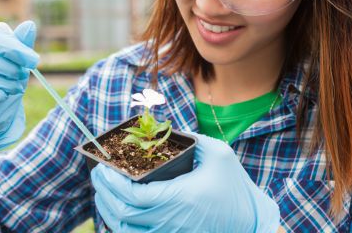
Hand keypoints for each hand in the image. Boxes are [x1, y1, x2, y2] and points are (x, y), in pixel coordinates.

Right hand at [0, 21, 38, 154]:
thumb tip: (29, 25)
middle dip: (11, 69)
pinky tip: (1, 96)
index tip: (34, 60)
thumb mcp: (16, 61)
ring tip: (14, 87)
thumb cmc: (4, 80)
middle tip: (23, 76)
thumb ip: (21, 44)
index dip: (14, 48)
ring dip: (7, 84)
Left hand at [90, 133, 279, 232]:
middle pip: (122, 215)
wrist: (252, 224)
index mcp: (179, 198)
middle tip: (98, 177)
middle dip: (104, 195)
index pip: (132, 195)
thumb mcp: (219, 155)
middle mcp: (170, 222)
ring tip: (104, 193)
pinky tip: (119, 212)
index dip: (111, 184)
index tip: (102, 169)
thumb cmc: (236, 188)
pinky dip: (121, 227)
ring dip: (108, 212)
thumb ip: (191, 139)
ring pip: (124, 232)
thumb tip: (163, 129)